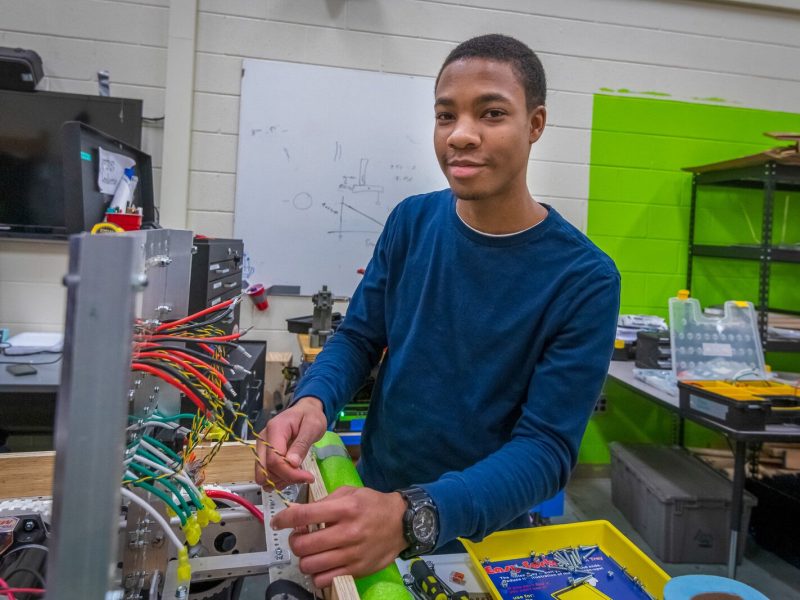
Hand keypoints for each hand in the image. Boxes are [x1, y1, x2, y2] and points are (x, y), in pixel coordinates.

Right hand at [255, 396, 326, 488]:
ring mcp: (262, 447)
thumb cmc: (310, 416)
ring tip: (299, 473)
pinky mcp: (265, 454)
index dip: (290, 473)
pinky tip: (293, 473)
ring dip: (281, 480)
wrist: (305, 410)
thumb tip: (292, 463)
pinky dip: (279, 478)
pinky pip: (267, 473)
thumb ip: (302, 444)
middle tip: (303, 476)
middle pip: (264, 470)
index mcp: (275, 430)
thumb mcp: (312, 427)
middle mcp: (263, 439)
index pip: (274, 460)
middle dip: (284, 479)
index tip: (308, 477)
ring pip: (264, 475)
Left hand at [271, 487, 407, 587]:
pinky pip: (324, 579)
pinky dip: (317, 574)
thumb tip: (299, 513)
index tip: (277, 522)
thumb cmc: (373, 505)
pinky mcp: (356, 570)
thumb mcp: (350, 492)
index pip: (304, 516)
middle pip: (303, 545)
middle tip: (299, 537)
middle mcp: (348, 532)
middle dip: (294, 541)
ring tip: (310, 552)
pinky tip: (321, 564)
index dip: (284, 519)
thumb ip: (325, 501)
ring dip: (304, 559)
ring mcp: (352, 554)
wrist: (403, 523)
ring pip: (310, 565)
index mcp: (345, 509)